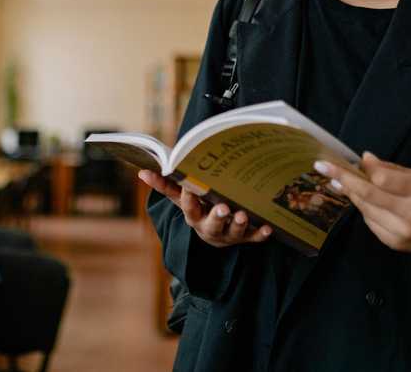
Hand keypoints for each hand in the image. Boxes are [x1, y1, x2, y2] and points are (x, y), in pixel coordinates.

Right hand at [139, 170, 272, 247]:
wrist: (215, 235)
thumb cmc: (198, 208)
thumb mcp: (181, 198)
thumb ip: (165, 185)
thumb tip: (141, 171)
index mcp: (193, 216)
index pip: (188, 209)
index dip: (189, 200)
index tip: (191, 191)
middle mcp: (209, 228)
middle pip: (211, 225)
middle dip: (217, 217)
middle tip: (223, 208)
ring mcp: (228, 235)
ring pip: (234, 232)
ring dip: (239, 224)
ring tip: (244, 214)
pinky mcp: (245, 238)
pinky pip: (254, 238)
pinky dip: (261, 234)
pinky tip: (269, 227)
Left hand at [314, 152, 410, 276]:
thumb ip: (391, 170)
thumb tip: (364, 159)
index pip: (383, 179)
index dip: (362, 169)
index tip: (344, 160)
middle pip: (368, 195)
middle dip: (342, 179)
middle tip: (321, 167)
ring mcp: (401, 231)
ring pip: (365, 209)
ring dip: (350, 193)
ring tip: (339, 181)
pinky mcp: (394, 243)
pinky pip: (370, 222)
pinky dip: (364, 209)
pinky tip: (364, 201)